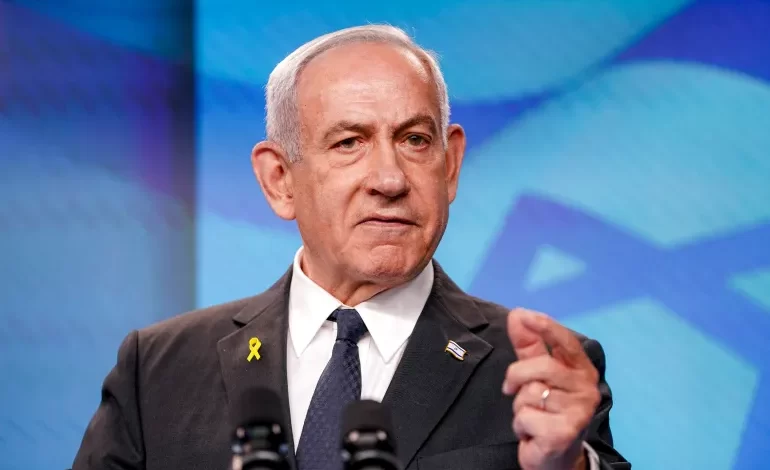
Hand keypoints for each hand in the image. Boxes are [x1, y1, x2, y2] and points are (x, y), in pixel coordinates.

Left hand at [502, 308, 599, 469]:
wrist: (556, 456)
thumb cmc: (548, 410)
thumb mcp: (538, 375)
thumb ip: (529, 346)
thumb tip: (517, 315)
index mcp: (581, 369)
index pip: (565, 342)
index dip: (544, 326)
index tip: (522, 314)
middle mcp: (586, 388)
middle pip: (542, 366)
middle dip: (517, 376)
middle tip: (512, 390)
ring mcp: (578, 411)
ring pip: (530, 393)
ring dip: (520, 406)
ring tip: (532, 416)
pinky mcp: (564, 432)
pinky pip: (526, 417)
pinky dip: (520, 425)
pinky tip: (532, 432)